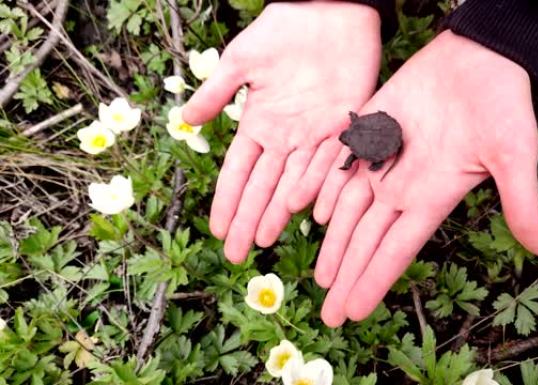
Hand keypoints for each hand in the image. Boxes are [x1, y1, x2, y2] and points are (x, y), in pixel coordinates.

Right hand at [183, 1, 381, 261]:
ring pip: (294, 183)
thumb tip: (186, 120)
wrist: (329, 11)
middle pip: (263, 187)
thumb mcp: (241, 62)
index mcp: (260, 124)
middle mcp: (286, 138)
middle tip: (238, 254)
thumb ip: (217, 93)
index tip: (217, 230)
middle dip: (249, 220)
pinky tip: (314, 213)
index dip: (228, 202)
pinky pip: (332, 164)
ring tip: (267, 240)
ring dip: (280, 212)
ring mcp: (315, 136)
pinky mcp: (344, 127)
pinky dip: (323, 188)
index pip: (239, 172)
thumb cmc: (282, 32)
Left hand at [309, 32, 537, 326]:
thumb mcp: (515, 157)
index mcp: (431, 197)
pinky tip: (307, 213)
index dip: (373, 281)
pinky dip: (322, 190)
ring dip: (332, 245)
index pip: (395, 251)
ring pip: (347, 211)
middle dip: (347, 278)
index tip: (356, 313)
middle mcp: (402, 185)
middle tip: (330, 314)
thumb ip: (521, 203)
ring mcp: (383, 159)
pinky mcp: (369, 130)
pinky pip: (338, 166)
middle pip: (365, 242)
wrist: (479, 55)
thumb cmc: (502, 104)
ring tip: (321, 279)